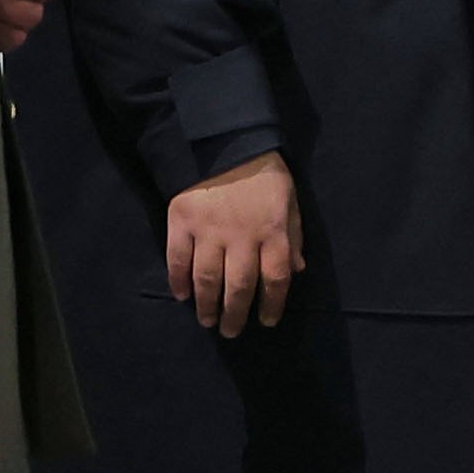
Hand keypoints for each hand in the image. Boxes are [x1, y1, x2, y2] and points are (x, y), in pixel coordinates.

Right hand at [166, 152, 301, 337]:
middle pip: (240, 287)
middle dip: (235, 315)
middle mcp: (242, 238)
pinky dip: (178, 280)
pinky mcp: (182, 222)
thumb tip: (296, 271)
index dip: (271, 305)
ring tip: (207, 321)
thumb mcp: (290, 201)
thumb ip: (294, 237)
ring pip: (208, 279)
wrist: (225, 141)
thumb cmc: (263, 174)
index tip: (265, 321)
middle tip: (230, 331)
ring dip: (207, 305)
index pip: (275, 280)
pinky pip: (177, 259)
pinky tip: (183, 295)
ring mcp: (210, 231)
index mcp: (273, 232)